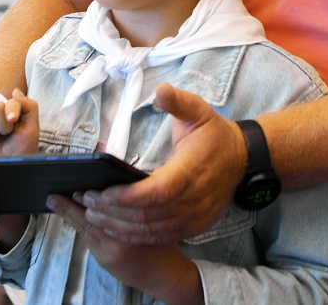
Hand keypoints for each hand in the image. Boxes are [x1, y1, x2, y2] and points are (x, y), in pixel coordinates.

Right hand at [0, 89, 39, 157]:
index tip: (13, 122)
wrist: (10, 170)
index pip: (9, 101)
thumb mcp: (31, 128)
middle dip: (3, 124)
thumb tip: (15, 91)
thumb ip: (28, 106)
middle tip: (5, 136)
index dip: (11, 110)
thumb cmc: (21, 151)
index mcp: (9, 113)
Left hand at [50, 194, 202, 303]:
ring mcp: (110, 253)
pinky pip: (88, 239)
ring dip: (70, 214)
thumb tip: (108, 188)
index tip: (79, 189)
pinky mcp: (105, 261)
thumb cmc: (162, 243)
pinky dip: (79, 226)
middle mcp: (121, 240)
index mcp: (136, 225)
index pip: (107, 207)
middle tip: (55, 196)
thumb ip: (133, 204)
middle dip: (71, 206)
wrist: (165, 275)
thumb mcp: (154, 217)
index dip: (89, 198)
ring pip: (85, 229)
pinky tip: (70, 216)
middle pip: (89, 219)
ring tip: (56, 202)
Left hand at [76, 83, 246, 243]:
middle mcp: (192, 199)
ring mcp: (193, 217)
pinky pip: (159, 238)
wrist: (242, 160)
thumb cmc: (215, 135)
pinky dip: (134, 235)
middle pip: (146, 215)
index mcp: (190, 170)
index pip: (154, 192)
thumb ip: (177, 101)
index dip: (125, 197)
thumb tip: (161, 89)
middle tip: (85, 201)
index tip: (99, 191)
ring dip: (118, 225)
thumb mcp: (199, 111)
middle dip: (111, 211)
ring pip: (150, 230)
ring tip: (92, 215)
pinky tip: (115, 227)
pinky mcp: (193, 227)